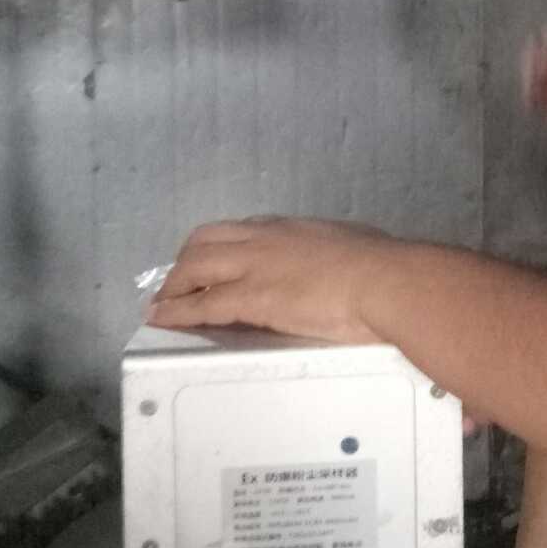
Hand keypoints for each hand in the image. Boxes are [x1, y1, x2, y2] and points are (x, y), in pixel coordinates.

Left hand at [148, 217, 403, 344]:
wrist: (384, 282)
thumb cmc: (383, 266)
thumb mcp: (354, 245)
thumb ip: (335, 253)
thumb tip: (344, 262)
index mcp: (292, 227)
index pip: (240, 231)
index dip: (218, 248)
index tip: (211, 264)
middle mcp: (265, 239)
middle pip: (205, 241)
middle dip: (185, 263)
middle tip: (176, 285)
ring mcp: (254, 266)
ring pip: (195, 267)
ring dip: (174, 287)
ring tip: (161, 306)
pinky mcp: (250, 297)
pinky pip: (201, 304)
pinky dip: (176, 312)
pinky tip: (163, 319)